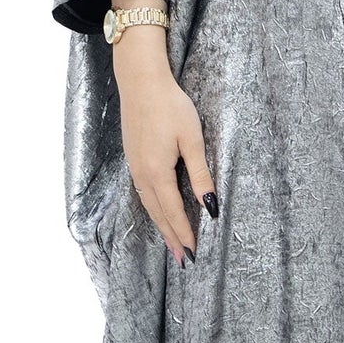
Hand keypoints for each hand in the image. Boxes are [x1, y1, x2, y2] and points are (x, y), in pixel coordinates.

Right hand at [112, 27, 215, 265]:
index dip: (184, 234)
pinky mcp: (133, 158)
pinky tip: (159, 212)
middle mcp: (142, 174)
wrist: (140, 82)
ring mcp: (135, 167)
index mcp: (157, 172)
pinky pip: (144, 193)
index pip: (173, 212)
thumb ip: (200, 175)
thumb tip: (210, 205)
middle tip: (183, 260)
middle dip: (172, 238)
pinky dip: (153, 209)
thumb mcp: (192, 140)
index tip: (194, 253)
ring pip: (149, 205)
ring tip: (173, 243)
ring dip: (161, 226)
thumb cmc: (170, 106)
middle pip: (158, 215)